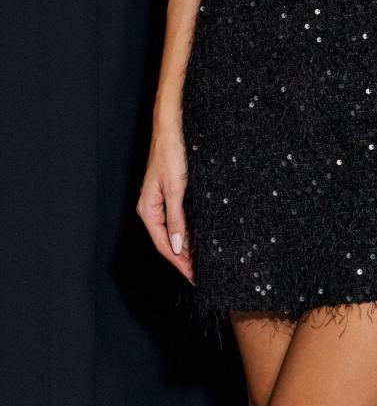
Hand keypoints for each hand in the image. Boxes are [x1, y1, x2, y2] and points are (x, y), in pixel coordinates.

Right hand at [136, 124, 195, 283]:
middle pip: (167, 241)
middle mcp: (151, 208)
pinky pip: (176, 219)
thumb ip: (176, 218)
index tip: (193, 277)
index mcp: (148, 209)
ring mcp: (160, 201)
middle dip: (182, 260)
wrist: (171, 128)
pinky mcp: (169, 193)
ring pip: (172, 231)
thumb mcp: (175, 188)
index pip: (164, 245)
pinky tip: (196, 238)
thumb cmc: (170, 153)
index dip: (179, 263)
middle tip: (199, 275)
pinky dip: (186, 232)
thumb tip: (178, 247)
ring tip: (199, 262)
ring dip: (185, 247)